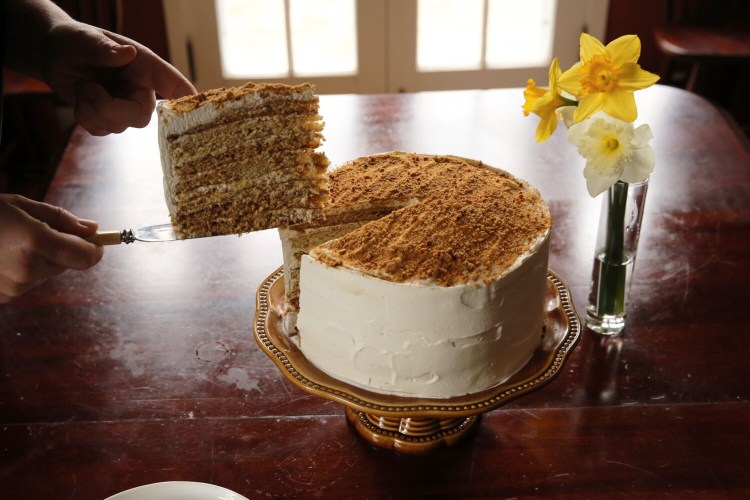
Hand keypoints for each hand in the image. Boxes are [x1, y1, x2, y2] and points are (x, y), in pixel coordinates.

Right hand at [0, 194, 102, 302]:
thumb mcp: (23, 207)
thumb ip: (62, 219)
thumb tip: (94, 229)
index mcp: (35, 243)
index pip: (86, 257)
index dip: (95, 248)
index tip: (95, 240)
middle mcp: (27, 269)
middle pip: (68, 264)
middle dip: (63, 249)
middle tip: (38, 232)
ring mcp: (14, 287)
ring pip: (49, 273)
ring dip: (42, 259)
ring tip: (12, 243)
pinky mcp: (5, 298)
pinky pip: (30, 282)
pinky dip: (25, 269)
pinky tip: (2, 257)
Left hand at [40, 20, 195, 135]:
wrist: (54, 54)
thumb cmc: (75, 40)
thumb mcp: (85, 38)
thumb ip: (105, 47)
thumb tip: (127, 53)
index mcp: (144, 67)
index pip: (174, 85)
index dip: (189, 101)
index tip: (198, 110)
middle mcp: (140, 89)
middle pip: (141, 117)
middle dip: (110, 110)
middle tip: (88, 89)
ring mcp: (126, 106)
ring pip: (117, 126)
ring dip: (90, 109)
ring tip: (82, 86)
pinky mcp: (109, 118)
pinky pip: (101, 130)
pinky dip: (84, 118)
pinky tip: (81, 99)